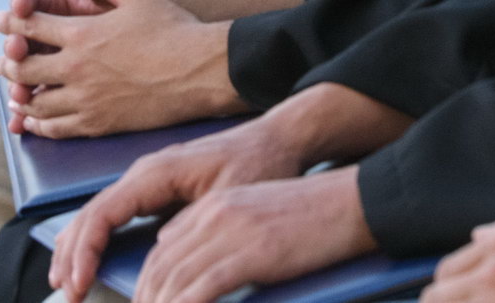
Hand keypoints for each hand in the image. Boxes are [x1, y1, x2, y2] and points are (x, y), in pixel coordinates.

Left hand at [0, 0, 242, 136]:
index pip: (30, 28)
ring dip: (20, 95)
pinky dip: (39, 125)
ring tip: (14, 92)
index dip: (11, 22)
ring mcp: (86, 100)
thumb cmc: (171, 28)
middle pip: (25, 68)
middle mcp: (76, 70)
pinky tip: (35, 122)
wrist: (200, 71)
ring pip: (37, 103)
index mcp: (81, 35)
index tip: (1, 21)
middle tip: (3, 60)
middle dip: (9, 62)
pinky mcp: (99, 124)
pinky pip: (57, 129)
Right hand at [49, 118, 321, 300]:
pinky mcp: (157, 190)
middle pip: (91, 213)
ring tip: (67, 284)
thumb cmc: (260, 164)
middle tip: (66, 293)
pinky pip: (115, 215)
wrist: (279, 139)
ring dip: (78, 248)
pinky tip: (88, 262)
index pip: (104, 212)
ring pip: (98, 213)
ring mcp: (148, 180)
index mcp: (157, 172)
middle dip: (72, 254)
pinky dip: (96, 240)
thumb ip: (194, 227)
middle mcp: (145, 173)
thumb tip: (165, 258)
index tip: (79, 283)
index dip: (86, 251)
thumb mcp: (230, 201)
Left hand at [129, 169, 374, 302]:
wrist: (348, 202)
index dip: (146, 286)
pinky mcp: (252, 253)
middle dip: (146, 300)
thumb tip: (176, 248)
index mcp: (212, 206)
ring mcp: (232, 233)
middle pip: (160, 267)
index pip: (161, 251)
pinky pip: (205, 287)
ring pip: (175, 279)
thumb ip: (214, 226)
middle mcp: (214, 215)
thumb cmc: (306, 214)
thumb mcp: (252, 210)